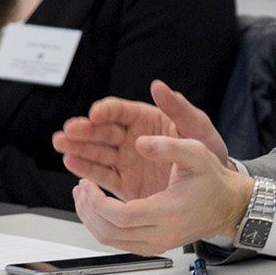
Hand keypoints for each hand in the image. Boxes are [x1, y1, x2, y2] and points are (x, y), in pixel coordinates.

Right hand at [55, 80, 229, 199]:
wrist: (214, 188)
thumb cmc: (207, 152)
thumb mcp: (197, 128)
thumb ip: (178, 109)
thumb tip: (159, 86)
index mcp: (148, 119)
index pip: (120, 111)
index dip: (106, 111)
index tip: (95, 114)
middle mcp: (132, 137)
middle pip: (102, 130)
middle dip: (83, 130)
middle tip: (68, 131)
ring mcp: (126, 160)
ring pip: (97, 151)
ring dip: (78, 147)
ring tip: (61, 144)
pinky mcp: (125, 182)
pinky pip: (102, 175)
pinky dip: (86, 169)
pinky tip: (71, 162)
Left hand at [71, 137, 254, 252]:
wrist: (227, 205)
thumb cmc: (212, 181)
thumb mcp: (195, 153)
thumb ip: (168, 147)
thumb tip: (140, 143)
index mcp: (168, 211)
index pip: (121, 217)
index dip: (97, 202)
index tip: (88, 184)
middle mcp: (161, 233)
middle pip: (110, 232)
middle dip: (88, 209)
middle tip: (82, 188)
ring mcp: (156, 243)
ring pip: (111, 240)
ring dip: (91, 219)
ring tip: (86, 196)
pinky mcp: (153, 245)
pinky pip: (119, 242)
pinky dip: (103, 227)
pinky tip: (99, 208)